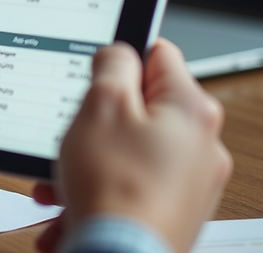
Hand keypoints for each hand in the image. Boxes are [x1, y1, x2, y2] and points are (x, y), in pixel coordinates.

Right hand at [33, 39, 231, 252]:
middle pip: (139, 110)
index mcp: (191, 110)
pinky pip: (131, 185)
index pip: (157, 55)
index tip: (96, 73)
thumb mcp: (100, 106)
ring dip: (89, 161)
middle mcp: (202, 145)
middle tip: (72, 133)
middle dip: (94, 123)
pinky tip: (74, 206)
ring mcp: (191, 182)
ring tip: (60, 182)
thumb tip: (117, 54)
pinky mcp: (174, 210)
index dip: (119, 60)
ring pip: (129, 152)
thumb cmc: (114, 189)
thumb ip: (111, 66)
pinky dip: (101, 190)